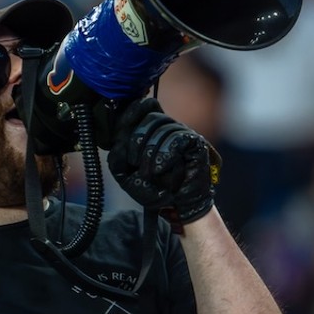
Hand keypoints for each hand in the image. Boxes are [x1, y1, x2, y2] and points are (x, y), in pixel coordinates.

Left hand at [107, 96, 219, 225]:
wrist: (177, 206)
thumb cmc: (154, 189)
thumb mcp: (127, 175)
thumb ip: (118, 156)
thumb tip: (118, 141)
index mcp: (153, 131)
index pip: (144, 107)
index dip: (132, 111)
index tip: (121, 127)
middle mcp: (169, 128)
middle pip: (151, 118)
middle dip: (137, 140)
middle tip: (134, 163)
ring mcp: (184, 133)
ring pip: (163, 128)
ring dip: (150, 153)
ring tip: (149, 173)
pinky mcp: (196, 143)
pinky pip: (177, 138)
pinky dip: (165, 154)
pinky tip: (160, 168)